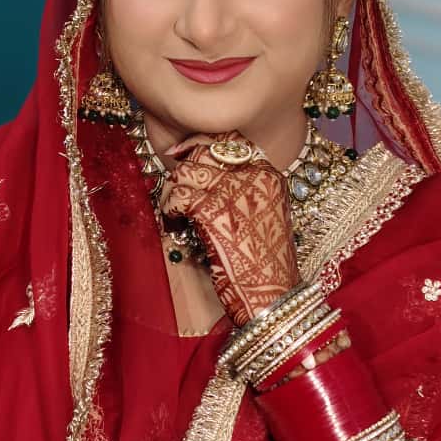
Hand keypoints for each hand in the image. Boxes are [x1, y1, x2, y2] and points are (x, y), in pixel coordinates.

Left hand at [160, 133, 300, 325]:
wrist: (272, 297)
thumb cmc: (266, 268)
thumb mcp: (263, 219)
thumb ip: (242, 196)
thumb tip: (205, 185)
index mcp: (269, 176)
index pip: (231, 143)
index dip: (202, 144)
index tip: (182, 154)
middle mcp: (254, 176)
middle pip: (205, 151)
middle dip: (183, 167)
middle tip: (172, 188)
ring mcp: (233, 191)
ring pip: (186, 171)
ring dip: (171, 192)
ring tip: (173, 213)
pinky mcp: (214, 211)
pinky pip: (177, 196)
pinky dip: (168, 209)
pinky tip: (172, 224)